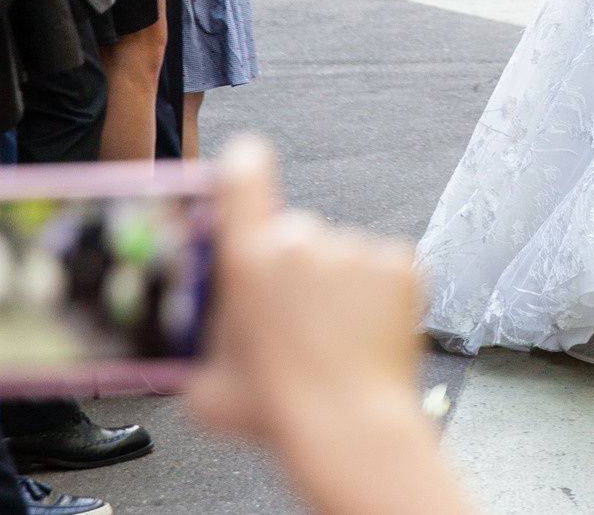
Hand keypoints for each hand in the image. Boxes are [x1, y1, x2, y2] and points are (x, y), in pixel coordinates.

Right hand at [187, 138, 475, 514]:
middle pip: (292, 235)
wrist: (351, 430)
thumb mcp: (205, 383)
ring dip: (335, 286)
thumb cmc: (279, 412)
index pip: (243, 175)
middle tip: (293, 321)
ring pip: (339, 256)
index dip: (243, 167)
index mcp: (249, 257)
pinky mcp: (401, 265)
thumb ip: (198, 344)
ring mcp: (356, 250)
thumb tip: (193, 338)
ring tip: (331, 340)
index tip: (244, 164)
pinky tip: (363, 333)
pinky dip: (376, 294)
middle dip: (290, 269)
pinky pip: (382, 268)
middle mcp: (302, 241)